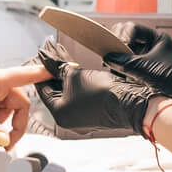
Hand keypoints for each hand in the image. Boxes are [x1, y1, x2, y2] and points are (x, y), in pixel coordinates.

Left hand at [32, 41, 162, 139]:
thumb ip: (59, 67)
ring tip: (63, 55)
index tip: (40, 57)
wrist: (132, 102)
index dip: (41, 70)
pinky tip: (77, 67)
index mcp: (60, 114)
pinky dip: (78, 81)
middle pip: (56, 90)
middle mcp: (70, 118)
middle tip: (51, 53)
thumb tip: (47, 59)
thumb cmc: (103, 93)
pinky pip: (81, 94)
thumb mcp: (75, 75)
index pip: (43, 89)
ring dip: (66, 73)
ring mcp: (83, 116)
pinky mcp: (95, 111)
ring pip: (69, 91)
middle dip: (54, 70)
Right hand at [107, 24, 171, 126]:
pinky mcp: (141, 69)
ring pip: (123, 50)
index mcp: (157, 38)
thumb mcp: (146, 69)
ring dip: (116, 57)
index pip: (133, 29)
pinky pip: (125, 63)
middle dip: (117, 46)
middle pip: (125, 37)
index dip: (122, 37)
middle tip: (110, 56)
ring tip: (113, 66)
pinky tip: (117, 73)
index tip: (118, 49)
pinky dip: (119, 67)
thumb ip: (126, 62)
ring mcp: (145, 57)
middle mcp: (150, 45)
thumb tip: (106, 57)